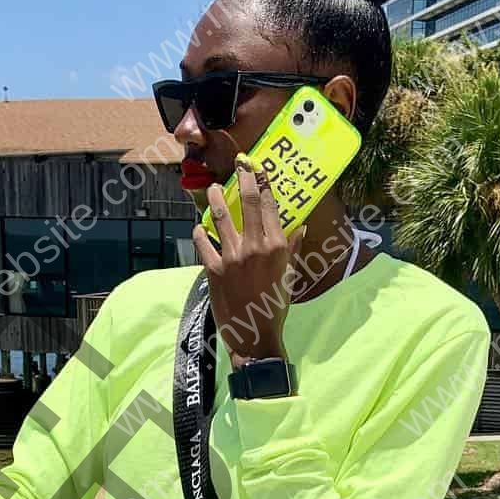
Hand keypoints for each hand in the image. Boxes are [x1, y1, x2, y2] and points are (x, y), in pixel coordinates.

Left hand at [191, 155, 303, 362]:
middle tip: (240, 163)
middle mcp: (254, 246)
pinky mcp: (213, 269)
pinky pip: (203, 243)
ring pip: (221, 216)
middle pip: (248, 202)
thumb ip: (291, 248)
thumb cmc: (275, 307)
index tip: (259, 167)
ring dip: (215, 198)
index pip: (270, 205)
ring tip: (212, 189)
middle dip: (243, 178)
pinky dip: (200, 233)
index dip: (264, 182)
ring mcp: (231, 257)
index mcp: (276, 246)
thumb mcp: (288, 276)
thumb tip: (300, 227)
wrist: (254, 335)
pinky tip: (199, 228)